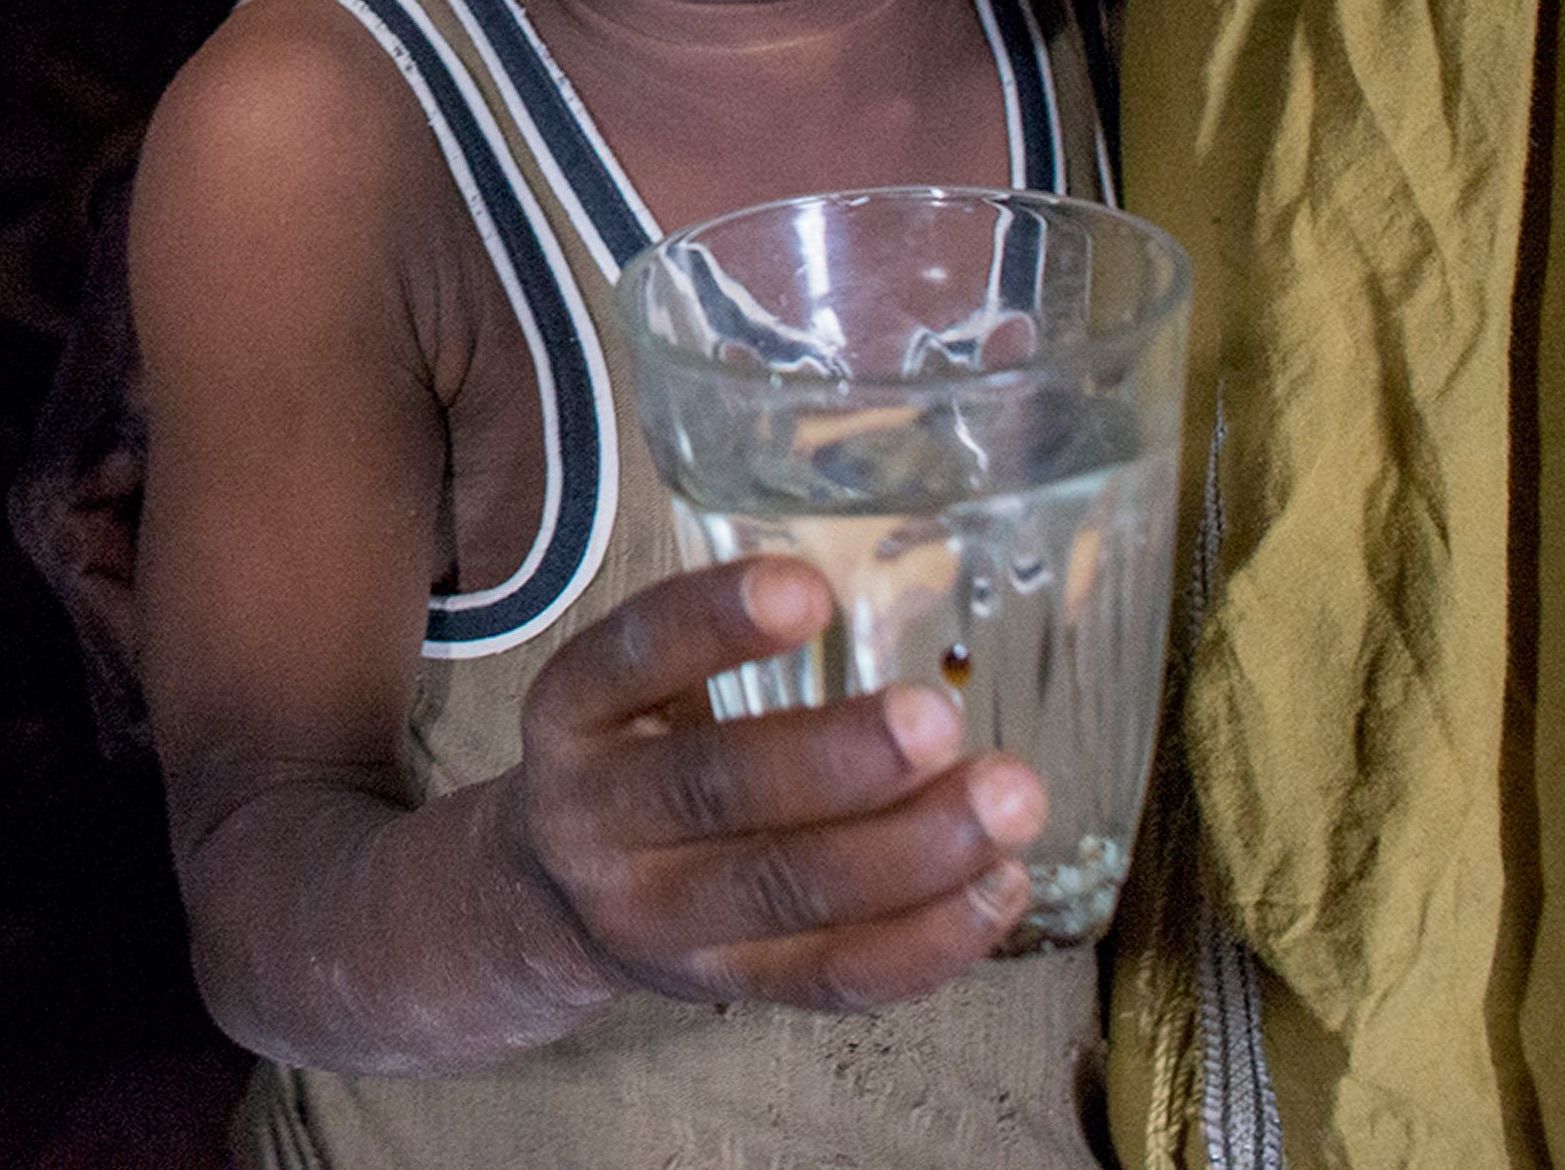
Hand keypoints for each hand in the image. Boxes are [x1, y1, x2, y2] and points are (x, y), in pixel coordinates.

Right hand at [494, 556, 1048, 1013]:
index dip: (716, 623)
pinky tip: (999, 885)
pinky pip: (832, 977)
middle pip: (717, 791)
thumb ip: (732, 640)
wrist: (555, 898)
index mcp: (572, 711)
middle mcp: (595, 817)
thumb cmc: (637, 747)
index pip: (635, 656)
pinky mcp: (725, 986)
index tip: (812, 591)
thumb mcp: (638, 682)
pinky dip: (927, 939)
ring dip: (911, 850)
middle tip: (941, 717)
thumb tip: (907, 578)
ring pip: (785, 892)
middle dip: (840, 757)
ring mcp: (655, 918)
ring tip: (1009, 800)